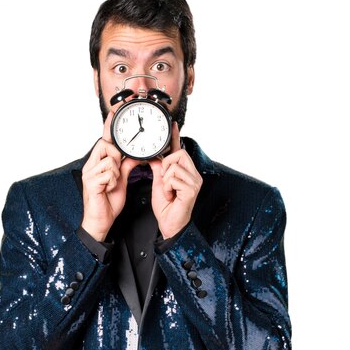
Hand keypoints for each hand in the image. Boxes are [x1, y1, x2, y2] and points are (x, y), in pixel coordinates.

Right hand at [80, 112, 139, 241]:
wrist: (100, 221)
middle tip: (116, 173)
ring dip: (115, 173)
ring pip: (109, 160)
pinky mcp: (91, 183)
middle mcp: (91, 165)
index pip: (104, 140)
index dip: (109, 126)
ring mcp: (89, 173)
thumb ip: (126, 166)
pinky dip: (112, 182)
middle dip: (115, 155)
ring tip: (111, 185)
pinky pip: (108, 173)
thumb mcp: (121, 181)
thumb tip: (134, 156)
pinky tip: (107, 190)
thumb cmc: (107, 202)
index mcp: (98, 163)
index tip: (114, 112)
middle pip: (105, 145)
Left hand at [149, 122, 202, 238]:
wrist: (170, 224)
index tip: (173, 124)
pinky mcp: (192, 189)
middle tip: (165, 181)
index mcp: (187, 172)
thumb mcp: (159, 183)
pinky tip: (172, 196)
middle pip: (179, 153)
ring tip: (169, 191)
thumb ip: (159, 169)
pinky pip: (173, 178)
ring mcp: (195, 181)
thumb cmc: (167, 207)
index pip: (180, 150)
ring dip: (166, 180)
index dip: (175, 137)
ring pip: (174, 166)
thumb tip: (155, 157)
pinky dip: (168, 187)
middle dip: (166, 165)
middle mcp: (194, 175)